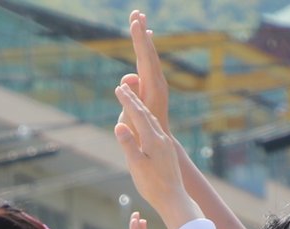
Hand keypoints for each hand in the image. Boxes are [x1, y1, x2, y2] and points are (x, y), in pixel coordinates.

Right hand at [114, 82, 198, 228]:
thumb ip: (128, 144)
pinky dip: (148, 120)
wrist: (173, 199)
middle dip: (134, 100)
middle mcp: (162, 139)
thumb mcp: (136, 165)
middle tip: (123, 87)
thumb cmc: (152, 186)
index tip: (118, 88)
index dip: (128, 101)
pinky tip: (146, 123)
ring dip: (142, 109)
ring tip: (133, 101)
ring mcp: (166, 145)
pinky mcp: (167, 152)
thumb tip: (119, 125)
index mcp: (153, 140)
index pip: (138, 115)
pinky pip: (156, 130)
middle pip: (146, 114)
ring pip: (153, 121)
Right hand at [126, 12, 170, 131]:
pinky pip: (149, 65)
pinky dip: (146, 51)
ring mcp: (157, 87)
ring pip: (150, 57)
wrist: (161, 153)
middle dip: (141, 33)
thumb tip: (129, 77)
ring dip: (144, 39)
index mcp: (152, 91)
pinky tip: (146, 42)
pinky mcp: (154, 90)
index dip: (139, 42)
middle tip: (136, 13)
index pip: (144, 60)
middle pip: (149, 54)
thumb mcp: (132, 124)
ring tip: (140, 20)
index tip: (135, 24)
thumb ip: (130, 99)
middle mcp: (157, 85)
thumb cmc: (142, 142)